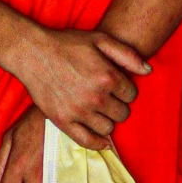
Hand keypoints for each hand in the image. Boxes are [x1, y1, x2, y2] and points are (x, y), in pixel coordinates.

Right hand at [3, 24, 147, 149]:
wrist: (32, 53)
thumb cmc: (66, 43)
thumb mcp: (100, 39)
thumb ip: (127, 54)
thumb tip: (148, 71)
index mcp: (107, 76)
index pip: (132, 95)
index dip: (125, 89)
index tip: (115, 85)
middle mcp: (96, 97)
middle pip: (123, 113)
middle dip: (118, 105)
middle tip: (107, 97)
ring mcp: (79, 111)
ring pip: (108, 128)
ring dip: (107, 120)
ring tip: (98, 109)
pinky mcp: (63, 121)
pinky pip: (87, 141)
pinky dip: (97, 143)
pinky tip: (101, 140)